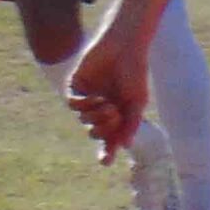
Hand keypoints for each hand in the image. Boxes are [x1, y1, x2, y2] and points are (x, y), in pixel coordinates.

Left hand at [66, 29, 149, 162]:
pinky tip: (96, 97)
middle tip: (114, 117)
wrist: (123, 47)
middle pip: (95, 132)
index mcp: (118, 114)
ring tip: (108, 105)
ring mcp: (88, 97)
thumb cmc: (135, 73)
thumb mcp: (137, 101)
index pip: (110, 138)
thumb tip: (123, 146)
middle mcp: (101, 108)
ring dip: (95, 116)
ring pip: (83, 120)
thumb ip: (131, 123)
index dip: (106, 151)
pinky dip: (83, 105)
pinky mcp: (75, 85)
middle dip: (103, 130)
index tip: (105, 163)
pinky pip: (72, 104)